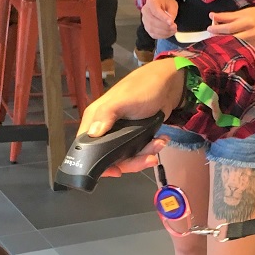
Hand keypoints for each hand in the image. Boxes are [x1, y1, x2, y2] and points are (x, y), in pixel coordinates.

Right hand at [77, 57, 183, 174]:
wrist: (169, 84)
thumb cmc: (143, 88)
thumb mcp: (125, 100)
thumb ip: (107, 115)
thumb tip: (92, 134)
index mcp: (95, 119)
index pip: (86, 148)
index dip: (96, 163)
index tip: (116, 171)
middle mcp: (104, 128)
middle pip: (109, 158)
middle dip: (130, 161)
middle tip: (149, 158)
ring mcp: (120, 133)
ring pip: (125, 156)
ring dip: (144, 155)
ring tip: (159, 143)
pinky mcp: (133, 135)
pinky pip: (137, 151)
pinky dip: (150, 149)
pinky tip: (161, 140)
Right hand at [141, 0, 177, 39]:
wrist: (160, 3)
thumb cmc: (166, 2)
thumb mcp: (172, 4)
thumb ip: (172, 12)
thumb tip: (170, 24)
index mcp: (151, 1)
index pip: (155, 11)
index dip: (163, 18)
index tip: (171, 22)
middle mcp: (145, 10)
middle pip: (152, 21)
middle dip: (164, 26)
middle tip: (174, 27)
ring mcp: (144, 20)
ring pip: (152, 29)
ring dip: (164, 32)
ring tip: (173, 30)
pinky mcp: (147, 27)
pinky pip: (153, 34)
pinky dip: (162, 35)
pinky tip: (169, 33)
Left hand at [208, 6, 254, 47]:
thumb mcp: (242, 12)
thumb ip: (226, 16)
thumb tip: (212, 16)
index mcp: (247, 22)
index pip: (229, 27)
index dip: (218, 28)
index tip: (209, 28)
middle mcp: (250, 33)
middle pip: (231, 38)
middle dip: (219, 38)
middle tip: (210, 36)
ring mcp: (253, 42)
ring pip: (235, 46)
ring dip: (224, 44)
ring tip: (216, 41)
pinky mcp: (254, 48)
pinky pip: (241, 50)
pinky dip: (232, 48)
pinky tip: (225, 47)